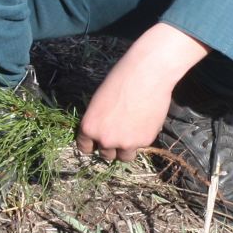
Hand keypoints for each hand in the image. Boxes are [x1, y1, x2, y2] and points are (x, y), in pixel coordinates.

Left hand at [77, 22, 209, 161]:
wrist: (147, 75)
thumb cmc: (120, 80)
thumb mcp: (99, 102)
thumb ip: (98, 121)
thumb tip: (102, 133)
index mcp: (89, 128)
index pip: (85, 148)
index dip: (93, 144)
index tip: (98, 142)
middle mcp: (105, 140)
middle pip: (106, 155)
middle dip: (111, 147)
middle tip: (120, 133)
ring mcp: (125, 143)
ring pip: (124, 157)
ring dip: (127, 148)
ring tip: (133, 131)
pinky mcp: (144, 142)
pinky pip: (141, 146)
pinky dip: (142, 137)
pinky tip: (145, 120)